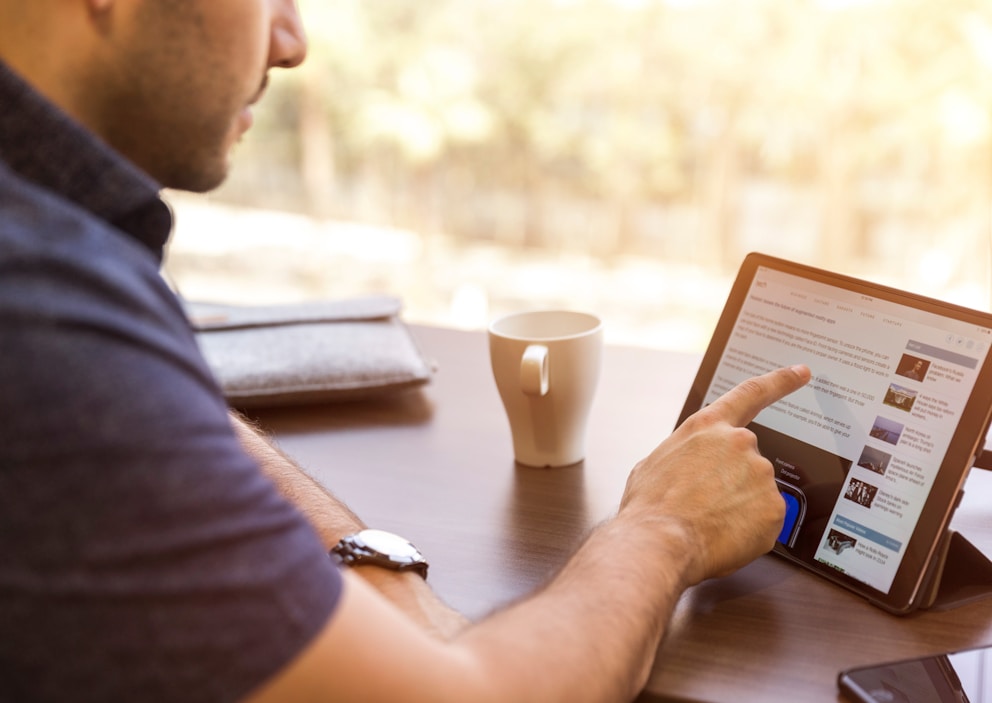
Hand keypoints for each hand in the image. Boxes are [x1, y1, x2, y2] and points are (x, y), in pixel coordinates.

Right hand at [620, 364, 810, 585]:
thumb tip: (692, 468)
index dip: (780, 382)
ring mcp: (761, 474)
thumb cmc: (651, 506)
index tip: (801, 373)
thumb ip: (687, 455)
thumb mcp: (656, 463)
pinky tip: (723, 535)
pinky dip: (749, 530)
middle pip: (747, 462)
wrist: (660, 541)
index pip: (751, 394)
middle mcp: (740, 443)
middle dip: (732, 484)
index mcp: (708, 427)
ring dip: (739, 508)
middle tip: (705, 506)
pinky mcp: (774, 508)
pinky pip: (766, 520)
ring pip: (757, 493)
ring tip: (708, 522)